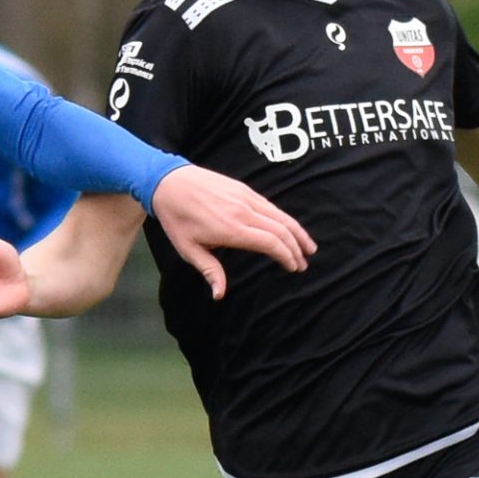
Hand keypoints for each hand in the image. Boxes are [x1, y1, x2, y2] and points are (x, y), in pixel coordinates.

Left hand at [148, 166, 314, 299]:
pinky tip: (289, 227)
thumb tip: (219, 295)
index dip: (287, 256)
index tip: (294, 268)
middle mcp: (243, 212)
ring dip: (298, 232)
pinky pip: (270, 206)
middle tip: (304, 264)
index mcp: (232, 229)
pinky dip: (285, 219)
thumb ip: (209, 270)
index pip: (270, 243)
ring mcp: (245, 198)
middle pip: (281, 230)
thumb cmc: (177, 218)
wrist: (169, 182)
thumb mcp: (188, 249)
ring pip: (281, 216)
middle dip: (296, 248)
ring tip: (309, 247)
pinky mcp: (244, 189)